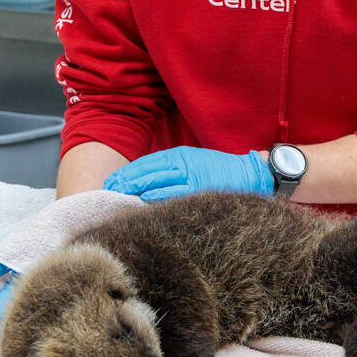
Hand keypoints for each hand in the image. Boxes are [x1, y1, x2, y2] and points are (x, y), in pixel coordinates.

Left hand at [102, 146, 273, 200]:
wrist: (249, 174)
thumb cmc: (218, 170)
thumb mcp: (192, 161)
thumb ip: (171, 169)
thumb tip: (145, 182)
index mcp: (178, 155)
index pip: (145, 163)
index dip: (126, 173)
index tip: (111, 182)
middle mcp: (181, 163)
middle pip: (145, 171)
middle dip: (125, 182)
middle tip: (107, 192)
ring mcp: (189, 175)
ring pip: (155, 182)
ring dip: (135, 191)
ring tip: (118, 199)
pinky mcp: (198, 188)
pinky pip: (171, 193)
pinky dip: (155, 197)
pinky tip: (142, 201)